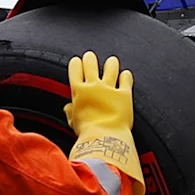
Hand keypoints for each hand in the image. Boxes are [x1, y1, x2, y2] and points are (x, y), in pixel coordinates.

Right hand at [61, 54, 145, 192]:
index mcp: (78, 92)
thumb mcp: (74, 122)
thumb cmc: (87, 133)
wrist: (104, 139)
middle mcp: (94, 86)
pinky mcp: (125, 94)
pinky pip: (126, 80)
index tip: (77, 61)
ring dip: (111, 63)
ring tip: (112, 60)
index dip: (76, 64)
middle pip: (91, 65)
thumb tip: (68, 109)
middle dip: (90, 59)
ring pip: (111, 68)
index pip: (75, 71)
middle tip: (90, 56)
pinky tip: (126, 73)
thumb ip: (71, 112)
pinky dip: (126, 76)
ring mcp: (110, 88)